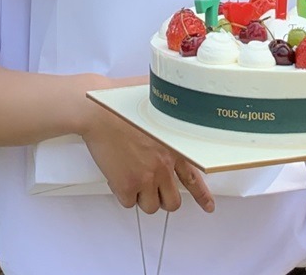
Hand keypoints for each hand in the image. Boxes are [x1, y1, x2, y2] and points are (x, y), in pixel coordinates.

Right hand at [79, 76, 214, 214]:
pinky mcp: (126, 185)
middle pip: (172, 200)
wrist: (97, 112)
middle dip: (165, 197)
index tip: (208, 206)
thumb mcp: (154, 100)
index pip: (194, 177)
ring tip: (136, 182)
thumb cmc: (120, 103)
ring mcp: (145, 177)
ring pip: (152, 206)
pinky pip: (129, 202)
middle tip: (158, 192)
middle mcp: (163, 165)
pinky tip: (120, 179)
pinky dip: (124, 194)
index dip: (202, 195)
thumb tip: (176, 99)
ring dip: (144, 197)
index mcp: (173, 145)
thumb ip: (168, 107)